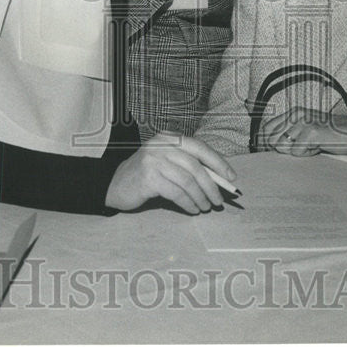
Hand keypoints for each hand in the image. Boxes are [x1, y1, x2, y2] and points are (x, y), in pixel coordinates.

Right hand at [105, 134, 237, 213]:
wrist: (115, 184)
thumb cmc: (147, 175)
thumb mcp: (167, 162)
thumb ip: (188, 164)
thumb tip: (219, 178)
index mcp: (170, 138)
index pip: (200, 147)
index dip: (218, 163)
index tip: (231, 177)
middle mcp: (162, 145)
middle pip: (195, 166)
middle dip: (211, 186)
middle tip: (219, 200)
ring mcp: (153, 160)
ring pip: (188, 181)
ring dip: (201, 197)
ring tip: (206, 207)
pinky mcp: (148, 177)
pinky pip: (176, 193)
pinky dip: (188, 203)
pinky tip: (193, 209)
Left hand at [260, 106, 346, 156]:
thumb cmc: (336, 134)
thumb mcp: (309, 130)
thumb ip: (290, 135)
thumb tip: (270, 146)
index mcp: (294, 112)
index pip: (267, 128)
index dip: (267, 142)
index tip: (276, 150)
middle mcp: (296, 114)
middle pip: (271, 139)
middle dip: (283, 149)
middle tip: (303, 147)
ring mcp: (303, 123)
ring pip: (283, 147)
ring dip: (297, 151)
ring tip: (314, 145)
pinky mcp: (311, 133)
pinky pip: (297, 152)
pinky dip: (308, 154)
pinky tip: (320, 147)